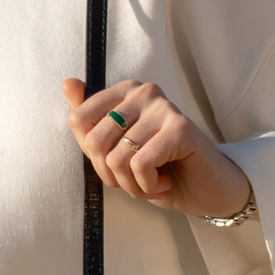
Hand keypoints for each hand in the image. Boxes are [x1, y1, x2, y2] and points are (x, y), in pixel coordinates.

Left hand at [63, 78, 252, 218]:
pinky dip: (148, 186)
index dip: (92, 156)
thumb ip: (89, 120)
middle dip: (112, 175)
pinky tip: (165, 181)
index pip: (78, 120)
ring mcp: (163, 107)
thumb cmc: (159, 170)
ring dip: (132, 185)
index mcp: (125, 91)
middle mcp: (143, 91)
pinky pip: (139, 165)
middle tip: (137, 178)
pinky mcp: (180, 128)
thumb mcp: (116, 149)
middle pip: (94, 141)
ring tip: (154, 181)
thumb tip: (68, 83)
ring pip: (116, 159)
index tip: (118, 163)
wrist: (206, 191)